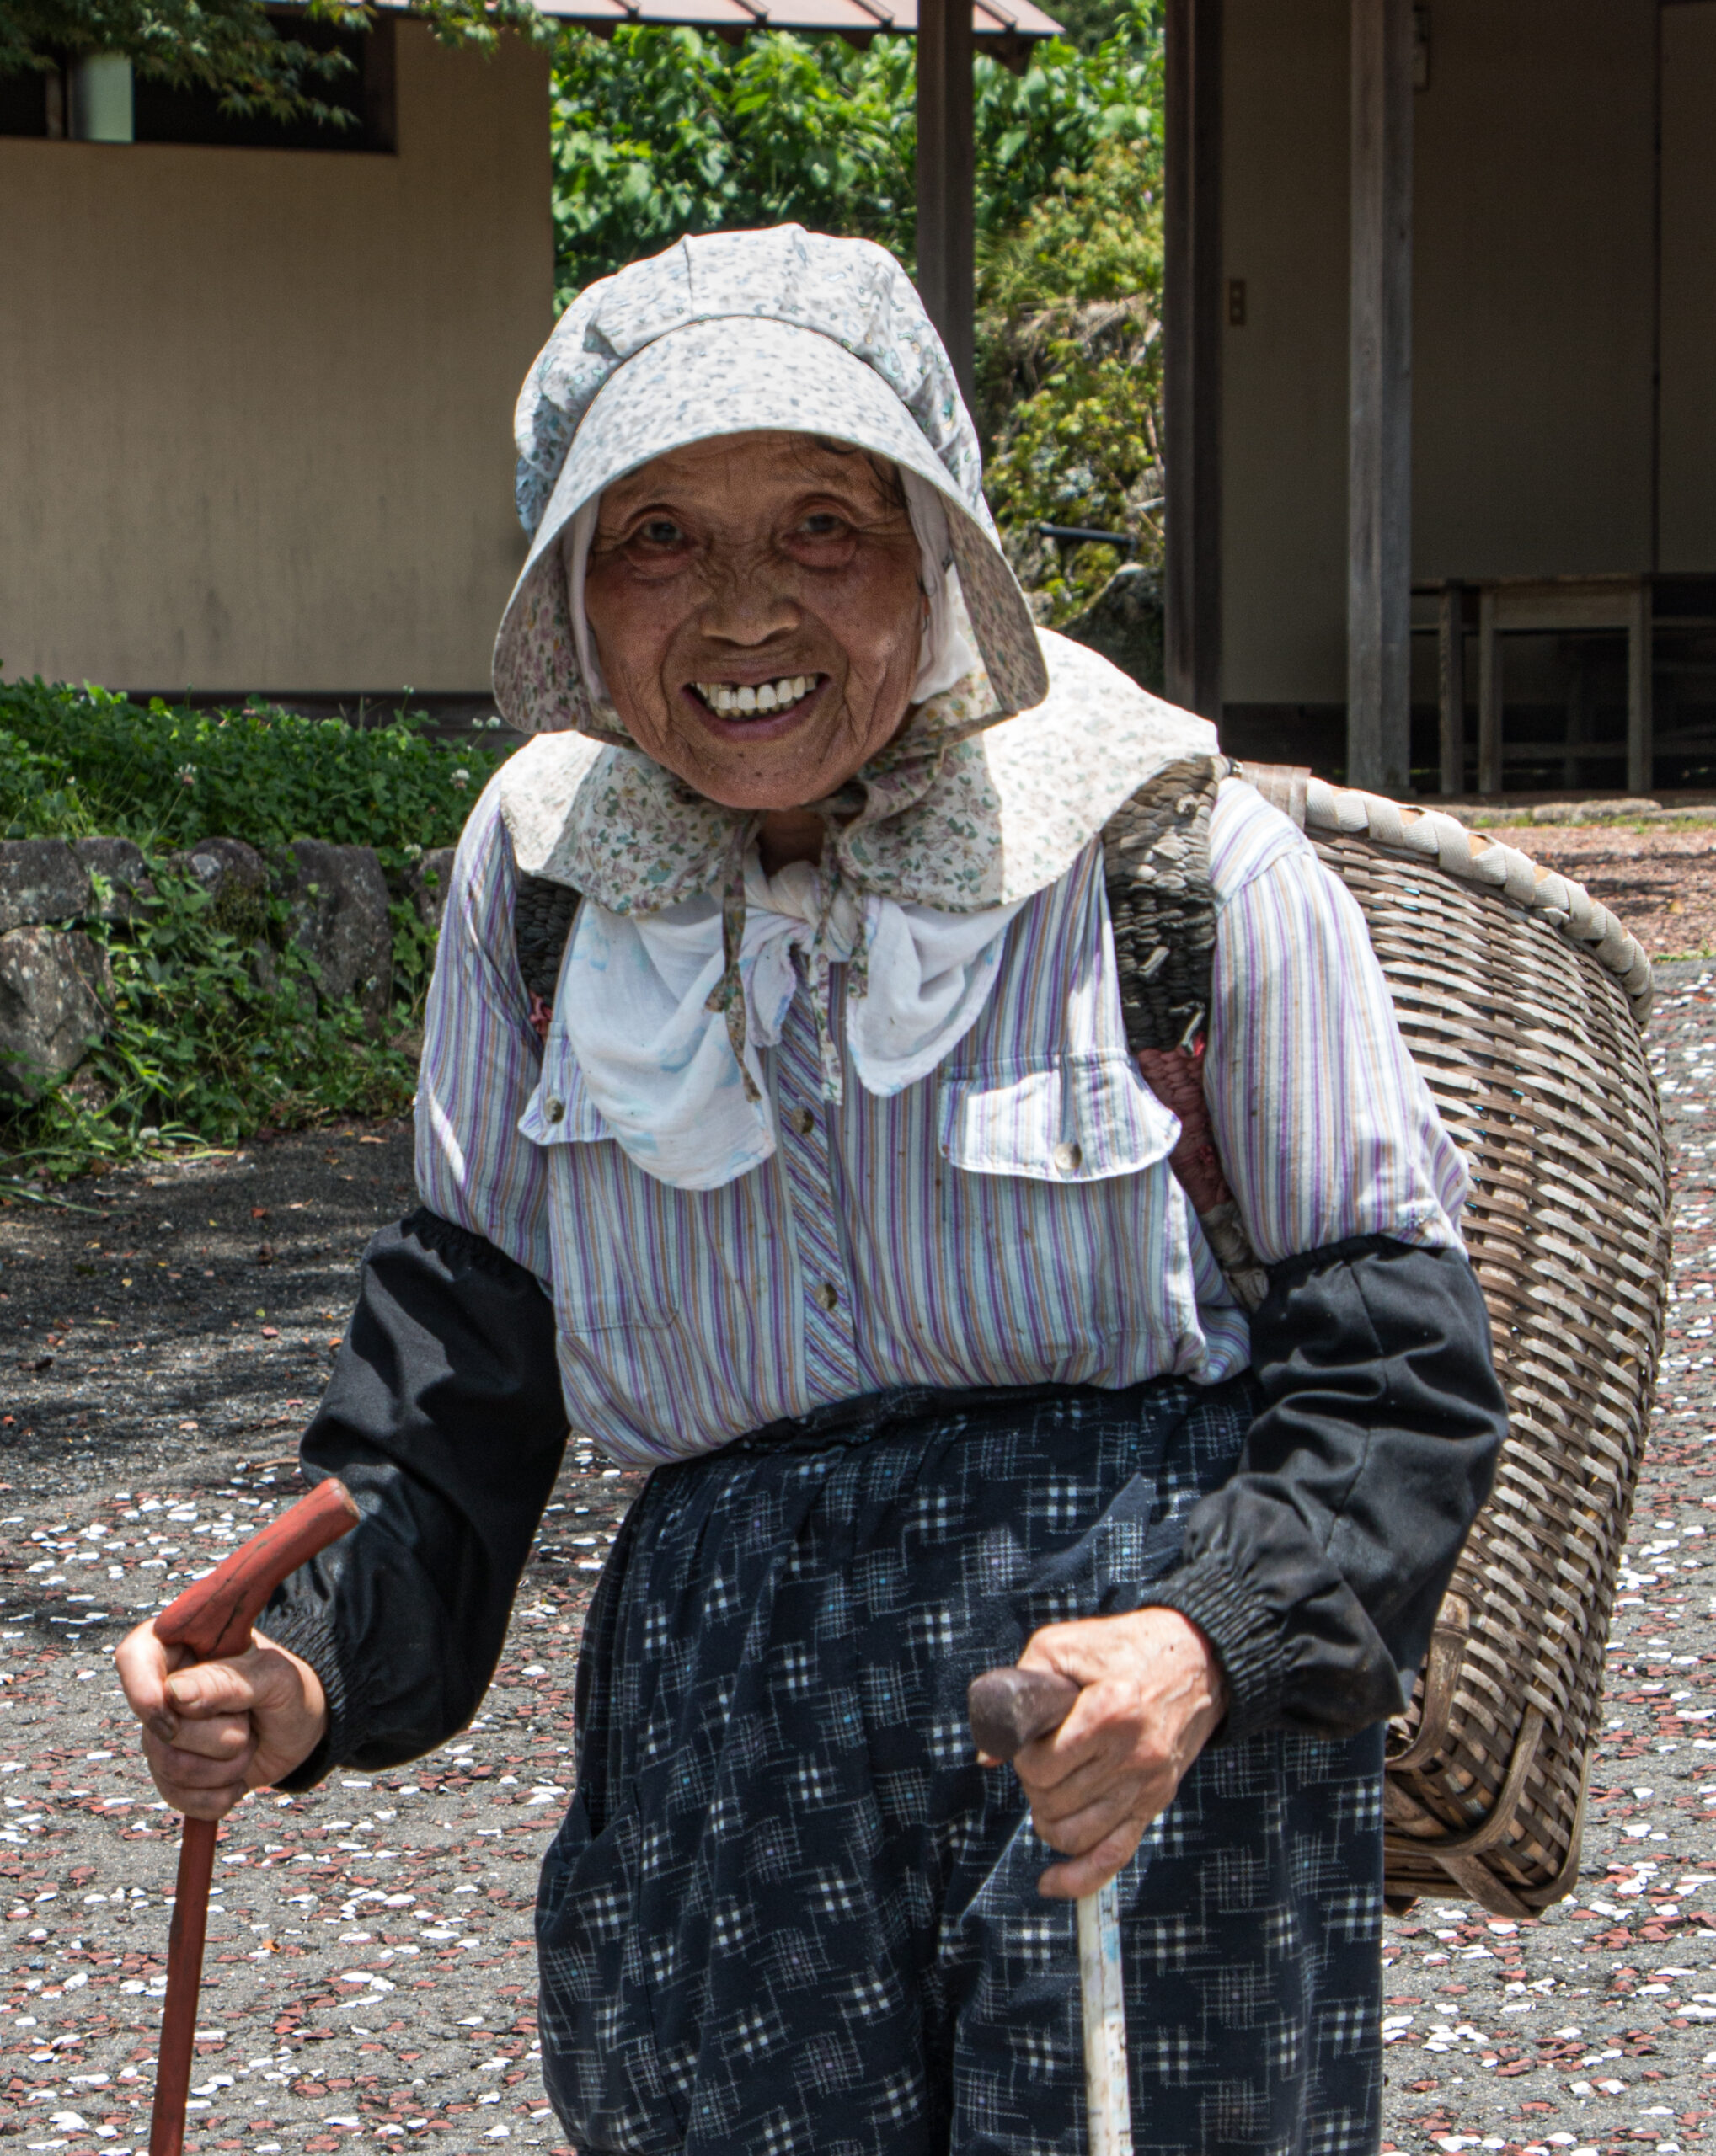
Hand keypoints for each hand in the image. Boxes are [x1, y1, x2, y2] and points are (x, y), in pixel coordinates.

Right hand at [114, 1619, 329, 1821]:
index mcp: (183, 1646)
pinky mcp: (172, 1774)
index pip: (134, 1656)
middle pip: (160, 1729)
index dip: (143, 1689)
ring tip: (249, 1743)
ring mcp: (163, 1734)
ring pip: (170, 1766)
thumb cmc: (286, 1688)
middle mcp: (163, 1691)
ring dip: (224, 1766)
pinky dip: (218, 1795)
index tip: (174, 1712)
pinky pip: (178, 1797)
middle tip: (249, 1719)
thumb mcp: (273, 1676)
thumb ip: (226, 1681)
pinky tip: (238, 1777)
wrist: (301, 1728)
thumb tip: (173, 1694)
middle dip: (219, 1736)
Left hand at [1008, 1608, 1227, 1899]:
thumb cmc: (1124, 1646)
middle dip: (1034, 1784)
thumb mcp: (1065, 1644)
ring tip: (1049, 1791)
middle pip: (1054, 1802)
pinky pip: (1114, 1857)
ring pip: (1075, 1834)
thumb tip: (988, 1753)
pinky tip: (1050, 1883)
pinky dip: (1079, 1878)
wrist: (1196, 1659)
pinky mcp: (1155, 1802)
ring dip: (1048, 1819)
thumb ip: (1021, 1689)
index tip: (1032, 1738)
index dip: (1024, 1757)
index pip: (1041, 1767)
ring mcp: (1146, 1786)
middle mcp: (1131, 1758)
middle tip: (1042, 1757)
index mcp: (1107, 1715)